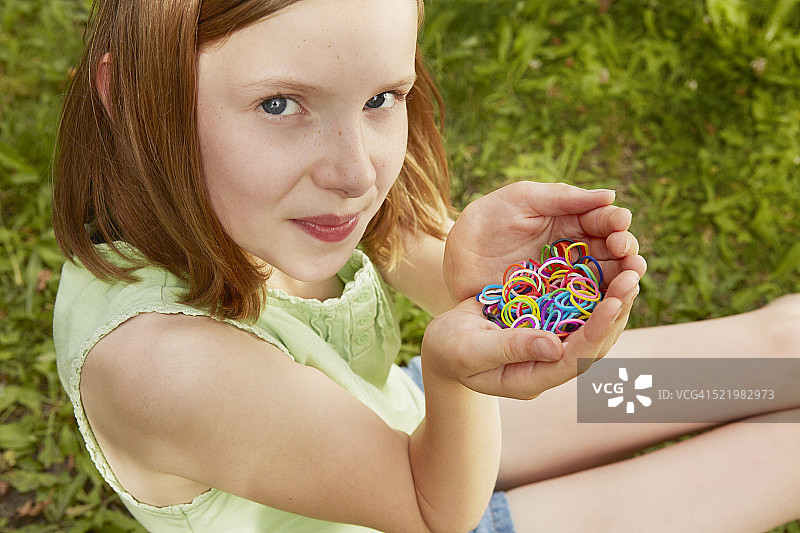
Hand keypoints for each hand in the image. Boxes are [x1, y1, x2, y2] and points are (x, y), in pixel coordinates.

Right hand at [421, 268, 639, 399]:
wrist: (441, 345)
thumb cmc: (447, 350)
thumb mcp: (468, 349)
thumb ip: (508, 349)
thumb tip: (555, 346)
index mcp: (531, 378)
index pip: (575, 359)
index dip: (597, 330)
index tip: (614, 300)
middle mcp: (549, 364)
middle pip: (595, 344)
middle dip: (616, 310)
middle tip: (633, 275)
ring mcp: (551, 346)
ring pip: (593, 327)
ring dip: (613, 299)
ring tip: (630, 269)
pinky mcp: (549, 326)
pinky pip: (579, 311)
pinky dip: (595, 290)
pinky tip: (607, 266)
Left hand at [443, 181, 646, 301]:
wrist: (452, 260)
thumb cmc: (484, 223)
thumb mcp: (519, 199)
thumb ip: (560, 196)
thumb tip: (611, 196)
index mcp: (568, 222)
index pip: (602, 221)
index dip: (615, 222)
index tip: (620, 224)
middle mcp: (574, 253)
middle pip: (611, 253)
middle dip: (625, 251)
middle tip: (626, 252)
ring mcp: (566, 282)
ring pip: (604, 282)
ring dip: (621, 280)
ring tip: (630, 278)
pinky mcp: (554, 306)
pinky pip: (583, 307)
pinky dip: (600, 307)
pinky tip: (611, 305)